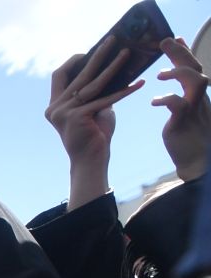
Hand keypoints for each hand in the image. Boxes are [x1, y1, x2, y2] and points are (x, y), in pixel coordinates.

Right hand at [47, 42, 140, 204]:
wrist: (91, 162)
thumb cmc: (94, 136)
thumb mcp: (94, 109)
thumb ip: (96, 93)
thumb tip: (113, 70)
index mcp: (54, 106)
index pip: (59, 75)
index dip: (73, 61)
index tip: (90, 51)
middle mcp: (55, 108)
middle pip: (78, 74)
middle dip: (97, 55)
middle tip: (113, 40)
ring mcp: (64, 113)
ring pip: (92, 84)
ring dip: (112, 67)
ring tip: (128, 54)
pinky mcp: (78, 117)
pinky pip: (104, 99)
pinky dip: (124, 91)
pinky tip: (139, 83)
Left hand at [156, 36, 210, 180]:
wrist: (197, 162)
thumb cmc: (189, 138)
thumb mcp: (186, 114)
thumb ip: (183, 99)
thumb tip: (178, 89)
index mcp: (198, 95)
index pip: (194, 68)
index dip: (185, 52)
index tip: (175, 38)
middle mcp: (200, 98)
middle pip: (195, 68)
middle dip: (181, 52)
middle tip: (165, 41)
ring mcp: (195, 108)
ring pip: (196, 80)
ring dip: (179, 72)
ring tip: (159, 74)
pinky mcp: (185, 121)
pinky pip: (179, 104)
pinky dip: (167, 98)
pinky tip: (154, 101)